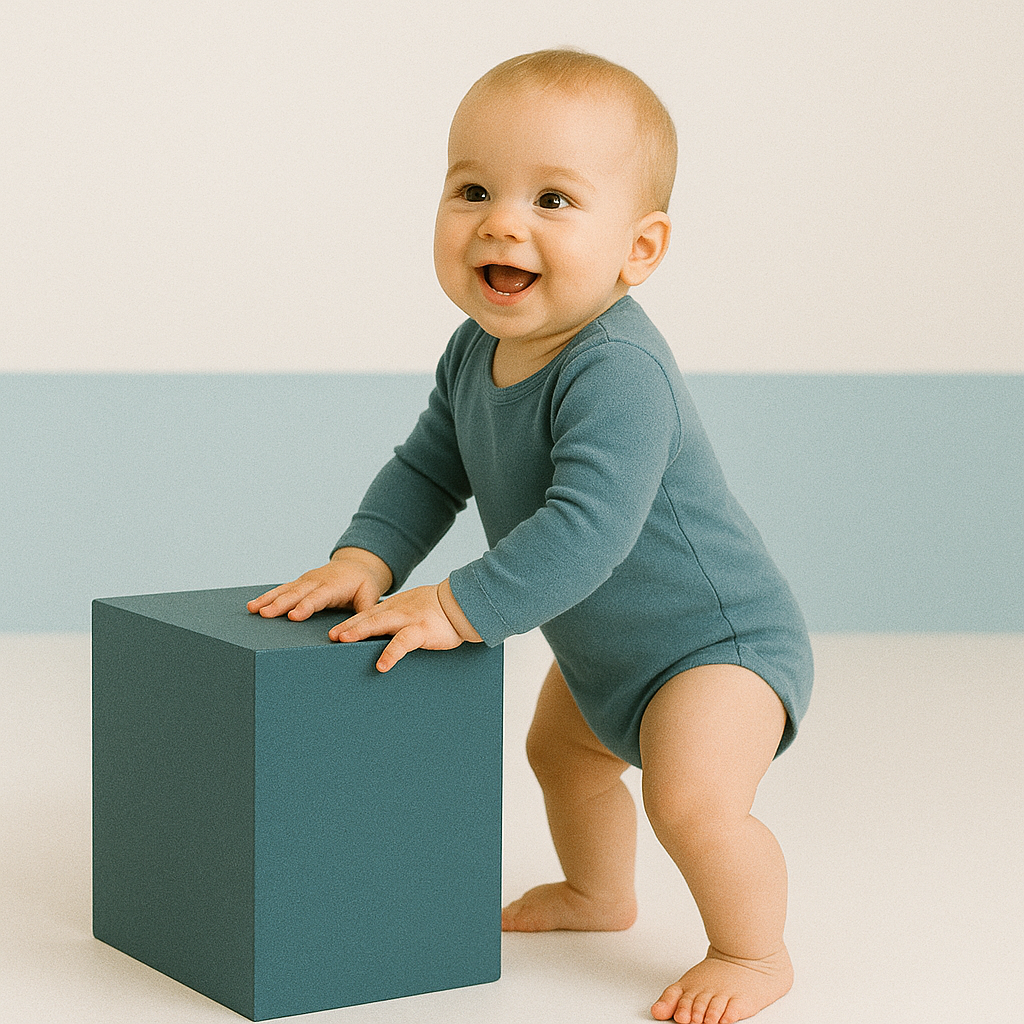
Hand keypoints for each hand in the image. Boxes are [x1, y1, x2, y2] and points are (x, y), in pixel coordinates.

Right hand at [246, 548, 392, 621]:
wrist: (357, 564)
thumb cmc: (364, 583)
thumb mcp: (370, 595)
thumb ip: (364, 611)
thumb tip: (359, 630)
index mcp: (334, 585)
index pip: (318, 597)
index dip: (306, 606)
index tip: (293, 616)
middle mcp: (316, 581)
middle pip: (296, 593)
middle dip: (280, 604)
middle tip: (265, 614)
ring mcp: (306, 581)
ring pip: (285, 590)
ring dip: (268, 599)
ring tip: (252, 609)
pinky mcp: (299, 583)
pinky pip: (281, 589)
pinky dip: (267, 596)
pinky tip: (253, 605)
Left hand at [329, 580, 481, 672]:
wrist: (461, 605)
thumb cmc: (437, 611)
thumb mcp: (413, 610)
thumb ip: (397, 619)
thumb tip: (382, 633)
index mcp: (395, 607)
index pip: (368, 614)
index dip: (350, 623)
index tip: (333, 632)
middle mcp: (398, 611)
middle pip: (368, 617)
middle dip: (349, 626)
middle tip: (330, 636)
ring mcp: (408, 619)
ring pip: (380, 623)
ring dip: (360, 631)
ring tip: (344, 640)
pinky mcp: (421, 631)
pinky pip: (402, 642)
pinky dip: (391, 653)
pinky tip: (381, 665)